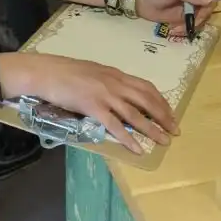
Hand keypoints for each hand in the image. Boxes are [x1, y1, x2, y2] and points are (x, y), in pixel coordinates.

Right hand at [35, 55, 177, 153]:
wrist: (46, 72)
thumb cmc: (65, 71)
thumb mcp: (92, 71)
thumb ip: (107, 80)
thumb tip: (118, 92)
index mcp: (114, 74)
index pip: (145, 87)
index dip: (160, 101)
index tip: (170, 113)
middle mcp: (114, 83)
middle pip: (146, 100)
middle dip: (163, 116)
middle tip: (174, 130)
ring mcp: (104, 95)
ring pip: (135, 114)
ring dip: (152, 129)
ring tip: (164, 141)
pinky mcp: (93, 107)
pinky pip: (115, 126)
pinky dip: (129, 138)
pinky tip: (138, 149)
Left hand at [136, 0, 216, 32]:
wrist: (140, 1)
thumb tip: (211, 1)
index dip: (207, 9)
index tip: (198, 15)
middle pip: (207, 13)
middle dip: (197, 21)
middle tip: (186, 25)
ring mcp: (189, 9)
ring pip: (199, 22)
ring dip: (188, 27)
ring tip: (176, 29)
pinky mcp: (182, 19)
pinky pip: (189, 27)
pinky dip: (183, 30)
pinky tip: (173, 30)